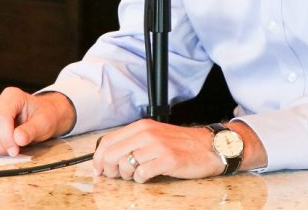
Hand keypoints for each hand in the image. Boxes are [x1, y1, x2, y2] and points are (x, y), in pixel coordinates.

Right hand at [0, 87, 75, 155]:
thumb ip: (32, 130)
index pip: (1, 118)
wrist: (40, 117)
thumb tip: (18, 138)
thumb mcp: (44, 123)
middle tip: (13, 151)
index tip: (15, 150)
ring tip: (6, 148)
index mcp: (12, 96)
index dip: (6, 138)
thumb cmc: (43, 117)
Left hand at [92, 119, 222, 183]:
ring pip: (124, 165)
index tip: (99, 169)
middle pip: (111, 154)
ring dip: (126, 175)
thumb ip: (134, 142)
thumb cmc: (182, 143)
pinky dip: (141, 179)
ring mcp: (157, 146)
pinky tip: (148, 176)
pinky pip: (141, 174)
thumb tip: (109, 157)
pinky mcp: (167, 159)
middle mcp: (147, 133)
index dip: (98, 158)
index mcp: (142, 126)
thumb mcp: (155, 135)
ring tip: (136, 174)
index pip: (108, 141)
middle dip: (109, 170)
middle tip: (116, 176)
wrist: (209, 146)